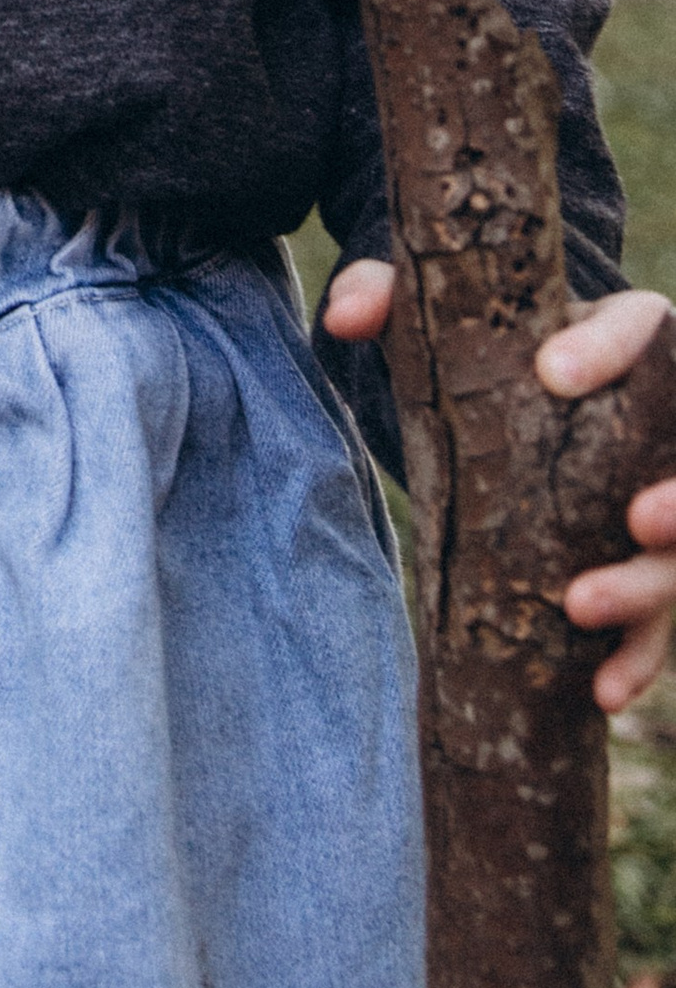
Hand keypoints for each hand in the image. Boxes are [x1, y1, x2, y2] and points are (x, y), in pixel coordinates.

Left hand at [323, 258, 675, 708]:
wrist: (511, 400)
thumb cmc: (485, 347)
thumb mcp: (438, 316)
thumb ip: (388, 299)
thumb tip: (342, 317)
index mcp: (627, 336)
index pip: (640, 327)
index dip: (607, 350)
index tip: (551, 373)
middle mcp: (662, 426)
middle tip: (634, 518)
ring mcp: (658, 507)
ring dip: (645, 589)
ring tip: (580, 606)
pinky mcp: (641, 572)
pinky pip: (657, 625)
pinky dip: (638, 658)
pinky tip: (602, 688)